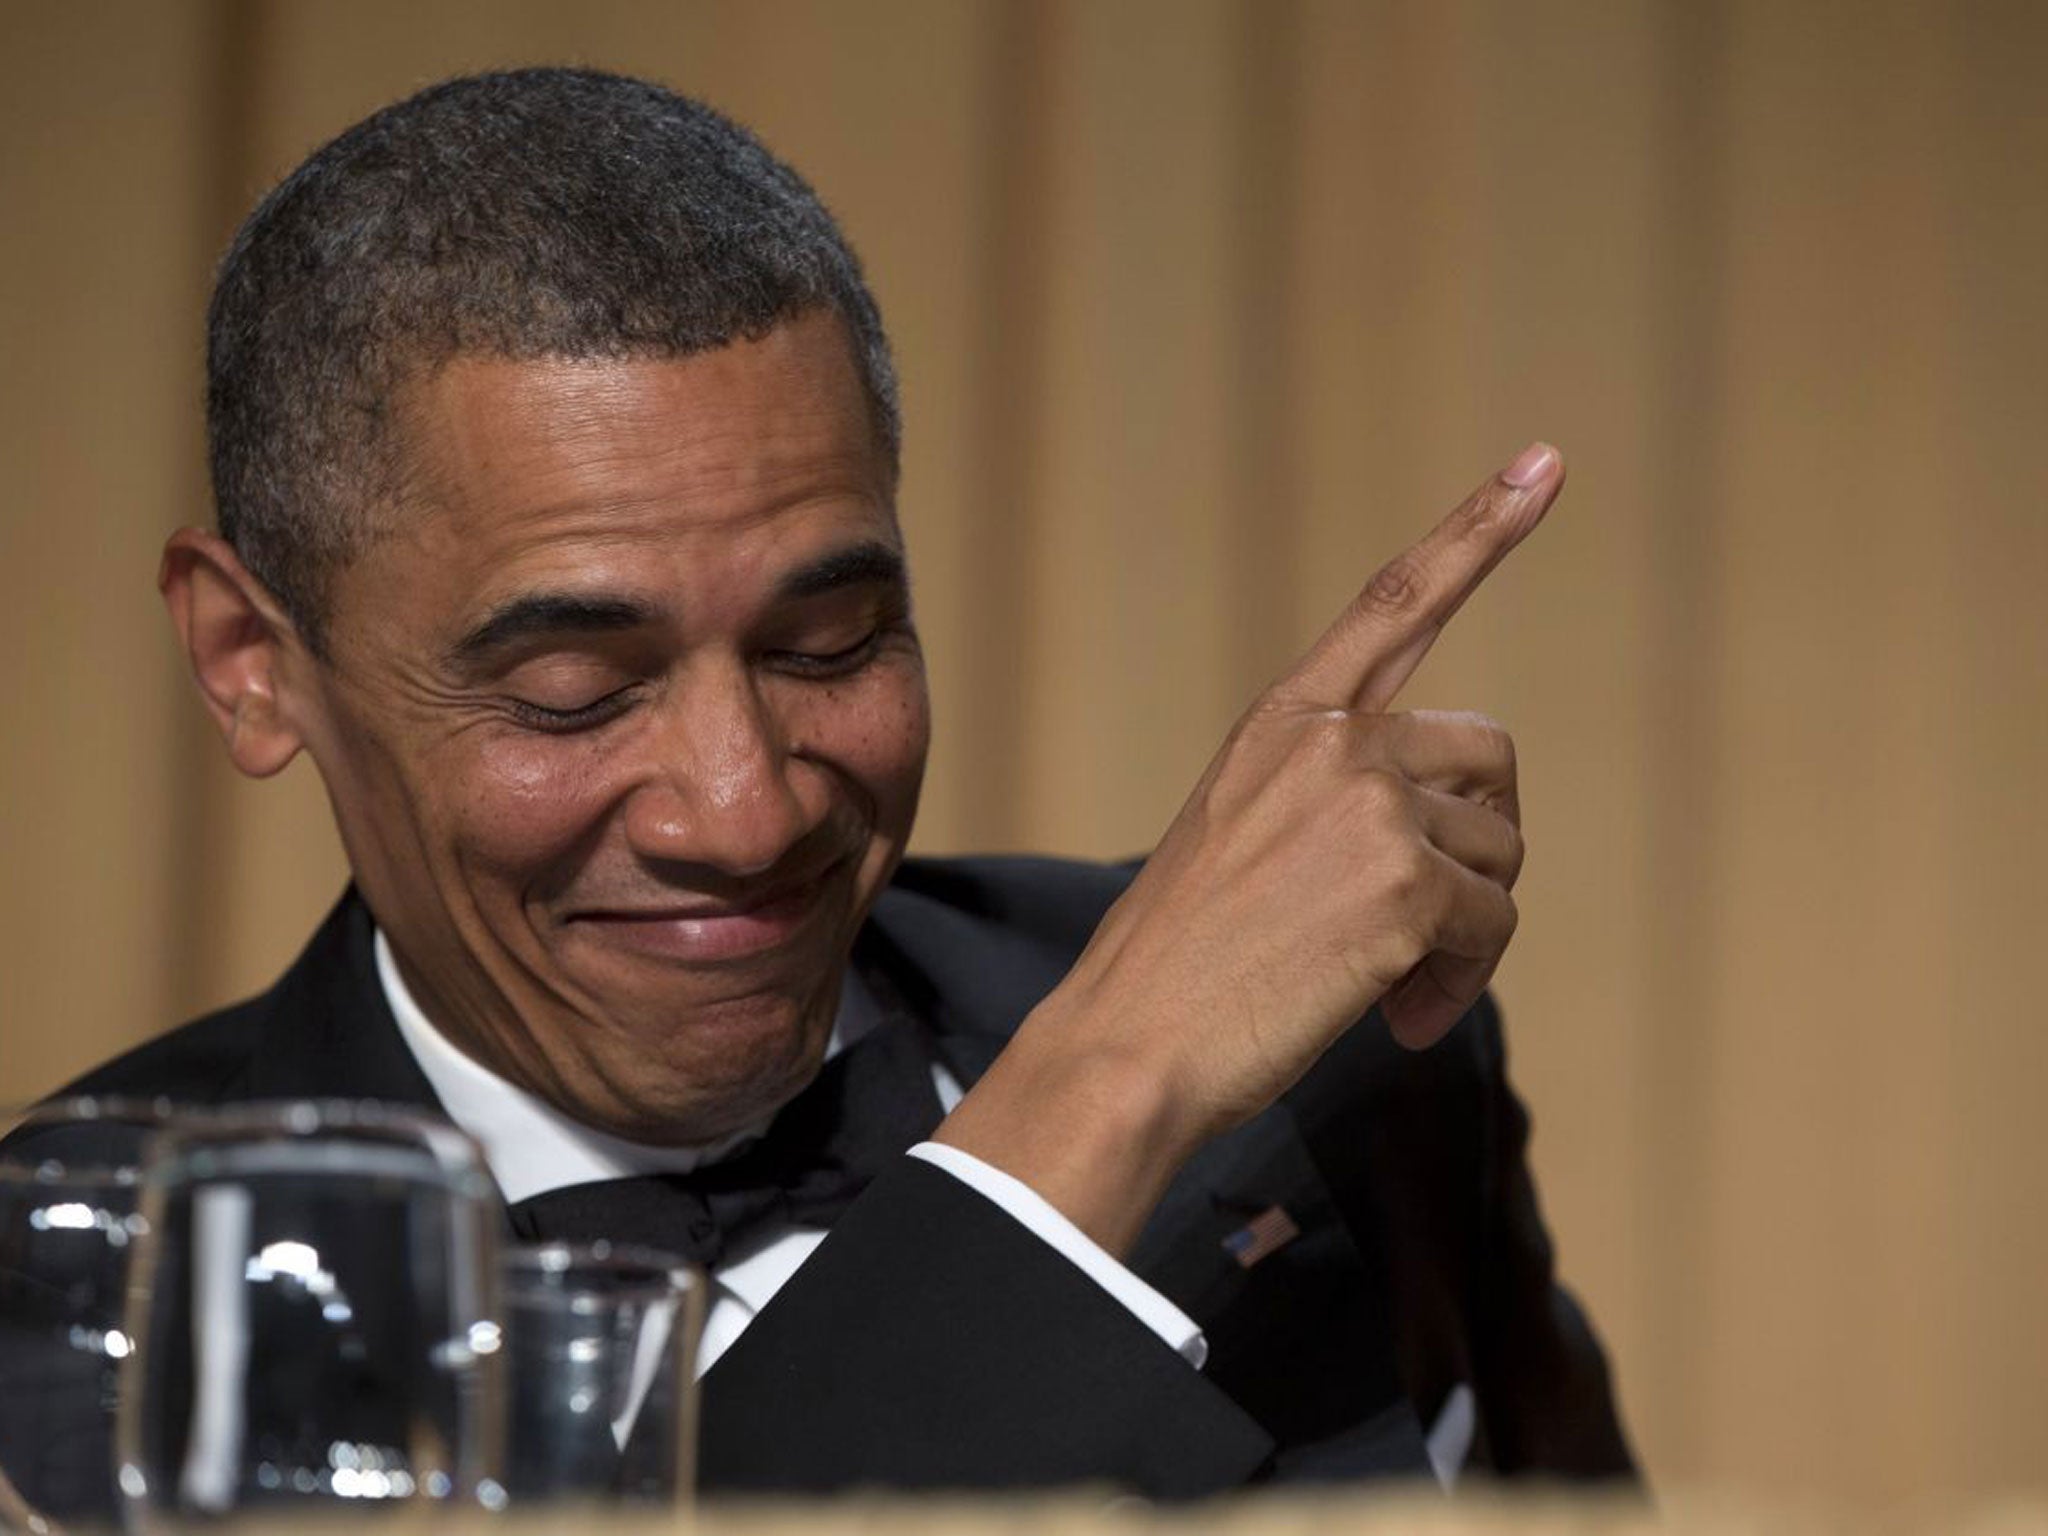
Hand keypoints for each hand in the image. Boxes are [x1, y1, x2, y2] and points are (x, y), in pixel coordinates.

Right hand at [935, 442, 1562, 1251]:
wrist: (1126, 1043)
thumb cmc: (1178, 962)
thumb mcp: (1239, 836)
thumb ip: (1335, 799)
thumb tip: (1457, 839)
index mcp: (1283, 721)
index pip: (1394, 601)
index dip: (1479, 532)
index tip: (1546, 462)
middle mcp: (1334, 742)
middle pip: (1487, 760)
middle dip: (1478, 843)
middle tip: (1427, 926)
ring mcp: (1370, 804)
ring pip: (1499, 854)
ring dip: (1465, 933)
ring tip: (1389, 984)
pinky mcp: (1405, 883)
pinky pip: (1492, 927)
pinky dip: (1459, 983)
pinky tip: (1395, 1019)